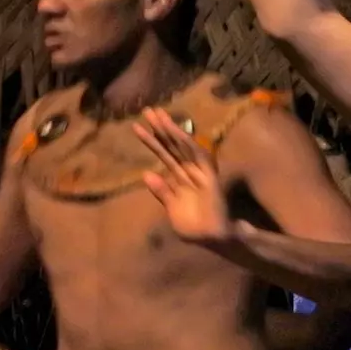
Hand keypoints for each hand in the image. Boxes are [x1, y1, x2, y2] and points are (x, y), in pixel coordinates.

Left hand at [136, 108, 232, 245]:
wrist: (213, 239)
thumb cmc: (195, 227)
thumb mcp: (172, 209)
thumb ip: (162, 192)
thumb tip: (146, 174)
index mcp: (180, 178)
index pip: (164, 155)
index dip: (152, 141)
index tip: (137, 127)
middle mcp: (190, 171)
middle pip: (173, 146)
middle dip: (160, 129)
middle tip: (147, 110)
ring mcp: (200, 172)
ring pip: (184, 146)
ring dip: (172, 130)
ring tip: (157, 115)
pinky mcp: (210, 176)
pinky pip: (199, 156)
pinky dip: (188, 144)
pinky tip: (176, 132)